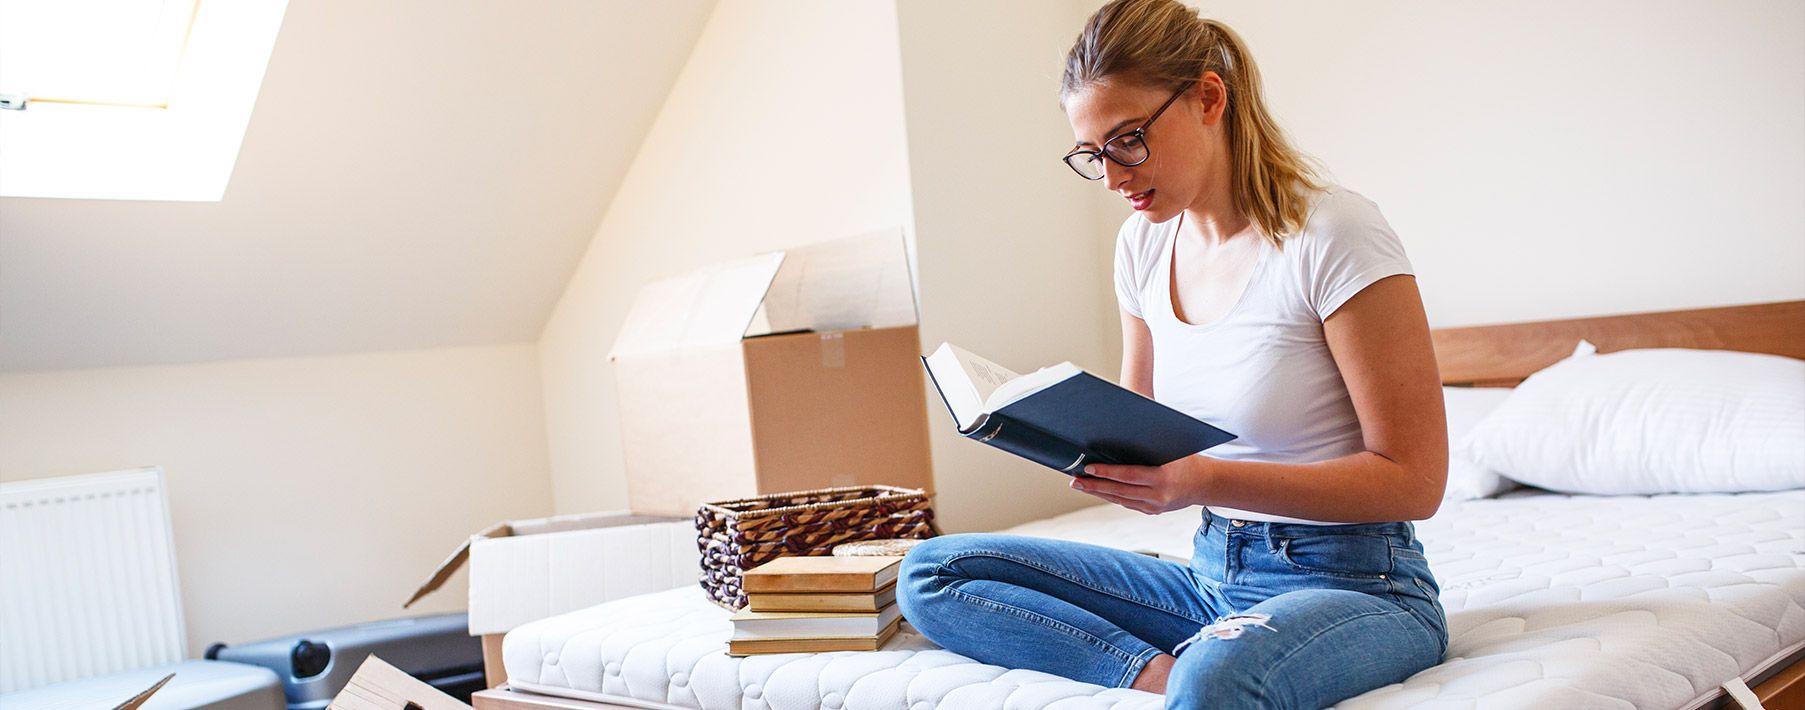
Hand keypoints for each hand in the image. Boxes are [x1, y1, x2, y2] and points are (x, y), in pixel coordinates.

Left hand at [1070, 455, 1212, 514]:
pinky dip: (1112, 496)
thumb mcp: (1172, 447)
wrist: (1205, 484)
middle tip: (1074, 480)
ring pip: (1120, 500)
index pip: (1128, 476)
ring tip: (1080, 484)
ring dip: (1099, 492)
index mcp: (1163, 478)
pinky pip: (1127, 503)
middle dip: (1094, 486)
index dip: (1107, 473)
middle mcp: (1158, 495)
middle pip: (1119, 491)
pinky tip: (1098, 489)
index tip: (1088, 468)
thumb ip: (1150, 443)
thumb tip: (1122, 429)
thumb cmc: (1187, 459)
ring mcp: (1155, 506)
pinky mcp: (1152, 511)